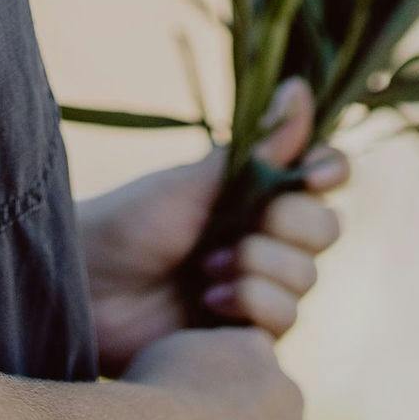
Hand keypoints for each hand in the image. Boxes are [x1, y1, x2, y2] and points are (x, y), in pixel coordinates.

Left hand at [77, 78, 349, 372]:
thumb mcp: (195, 182)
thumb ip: (258, 148)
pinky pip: (285, 318)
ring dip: (257, 267)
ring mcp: (259, 286)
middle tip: (240, 228)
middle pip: (326, 228)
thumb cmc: (130, 224)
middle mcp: (265, 238)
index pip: (324, 174)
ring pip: (307, 276)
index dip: (330, 170)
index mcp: (255, 192)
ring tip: (207, 269)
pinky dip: (250, 304)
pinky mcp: (248, 333)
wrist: (87, 287)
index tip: (315, 174)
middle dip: (288, 225)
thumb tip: (299, 87)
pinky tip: (208, 301)